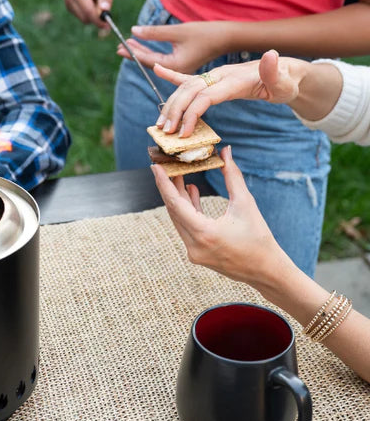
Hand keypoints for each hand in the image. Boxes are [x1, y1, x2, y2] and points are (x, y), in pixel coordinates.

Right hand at [62, 0, 115, 27]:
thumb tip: (104, 10)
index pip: (87, 11)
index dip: (98, 20)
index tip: (108, 25)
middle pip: (85, 18)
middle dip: (96, 16)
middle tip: (106, 8)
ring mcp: (67, 1)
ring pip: (84, 19)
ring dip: (93, 14)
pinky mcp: (69, 7)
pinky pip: (83, 17)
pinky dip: (89, 13)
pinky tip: (91, 2)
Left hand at [118, 21, 233, 73]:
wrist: (227, 37)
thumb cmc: (205, 33)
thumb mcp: (177, 31)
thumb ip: (154, 32)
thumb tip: (133, 31)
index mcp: (174, 66)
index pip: (148, 60)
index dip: (133, 53)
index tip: (120, 47)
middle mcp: (176, 70)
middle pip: (150, 62)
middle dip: (135, 53)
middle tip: (119, 48)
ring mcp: (179, 68)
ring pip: (155, 60)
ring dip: (142, 51)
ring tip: (128, 44)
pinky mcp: (182, 63)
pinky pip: (162, 59)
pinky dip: (152, 52)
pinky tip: (144, 45)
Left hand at [150, 146, 291, 287]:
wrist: (265, 269)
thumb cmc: (258, 237)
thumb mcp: (245, 203)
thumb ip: (232, 176)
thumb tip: (226, 151)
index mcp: (204, 233)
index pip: (175, 204)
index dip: (163, 184)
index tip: (155, 167)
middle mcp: (194, 245)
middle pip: (174, 211)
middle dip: (169, 188)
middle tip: (165, 166)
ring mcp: (193, 252)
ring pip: (179, 220)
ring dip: (178, 198)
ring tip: (178, 175)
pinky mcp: (196, 255)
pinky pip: (186, 228)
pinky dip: (187, 211)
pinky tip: (190, 192)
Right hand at [152, 50, 306, 135]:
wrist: (287, 72)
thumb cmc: (286, 81)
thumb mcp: (285, 81)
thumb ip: (274, 71)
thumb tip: (270, 55)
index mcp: (234, 79)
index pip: (206, 96)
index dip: (192, 113)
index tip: (184, 134)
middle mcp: (221, 74)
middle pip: (190, 91)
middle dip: (175, 111)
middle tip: (166, 132)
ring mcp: (216, 75)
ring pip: (186, 87)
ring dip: (171, 104)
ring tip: (161, 123)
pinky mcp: (214, 78)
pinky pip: (190, 77)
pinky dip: (172, 74)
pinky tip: (157, 70)